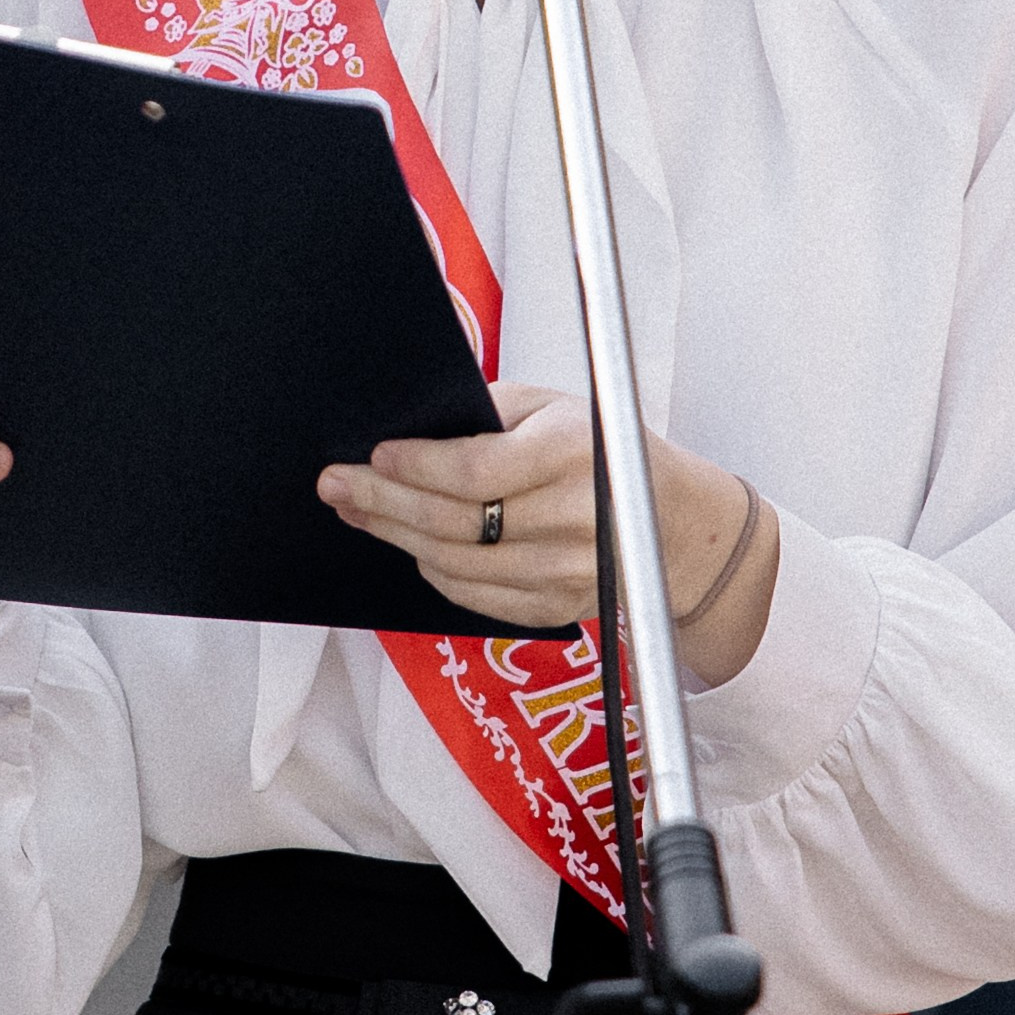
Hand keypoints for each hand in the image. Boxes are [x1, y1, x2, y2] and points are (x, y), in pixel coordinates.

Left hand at [318, 385, 777, 679]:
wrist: (679, 526)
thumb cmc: (603, 449)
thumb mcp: (554, 407)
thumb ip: (487, 412)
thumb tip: (410, 426)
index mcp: (569, 454)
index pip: (474, 470)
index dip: (415, 467)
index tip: (372, 453)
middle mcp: (570, 518)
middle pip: (453, 522)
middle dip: (383, 501)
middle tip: (335, 484)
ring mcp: (564, 572)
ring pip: (455, 564)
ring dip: (395, 537)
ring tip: (358, 510)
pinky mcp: (556, 608)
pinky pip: (475, 597)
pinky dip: (433, 571)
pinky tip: (406, 546)